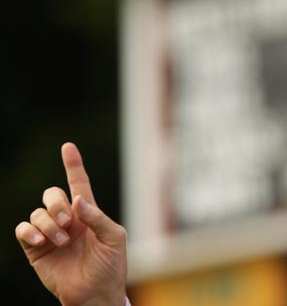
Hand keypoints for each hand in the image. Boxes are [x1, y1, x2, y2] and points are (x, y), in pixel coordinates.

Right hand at [15, 142, 126, 305]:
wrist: (95, 293)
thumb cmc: (110, 265)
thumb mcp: (114, 238)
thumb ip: (98, 217)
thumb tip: (78, 200)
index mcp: (88, 213)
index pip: (79, 183)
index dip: (73, 164)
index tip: (68, 146)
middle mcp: (68, 219)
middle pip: (52, 194)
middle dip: (57, 204)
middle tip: (69, 223)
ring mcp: (50, 233)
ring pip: (37, 212)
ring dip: (49, 224)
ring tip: (63, 241)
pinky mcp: (36, 248)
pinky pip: (22, 229)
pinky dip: (29, 231)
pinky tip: (40, 241)